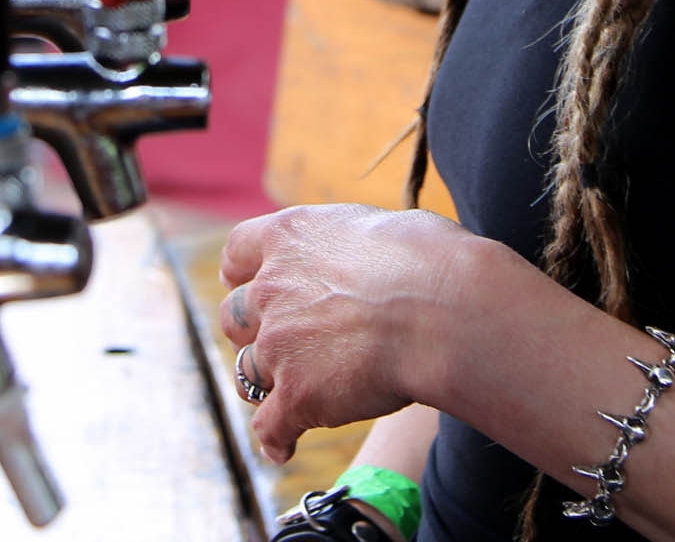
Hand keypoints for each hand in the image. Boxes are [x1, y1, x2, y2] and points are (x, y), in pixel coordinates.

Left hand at [217, 203, 479, 465]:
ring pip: (246, 373)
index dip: (238, 272)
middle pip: (234, 316)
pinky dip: (276, 438)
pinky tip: (283, 448)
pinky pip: (270, 426)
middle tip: (278, 343)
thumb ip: (350, 245)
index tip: (239, 281)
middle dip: (250, 331)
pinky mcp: (297, 395)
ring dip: (262, 384)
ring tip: (283, 396)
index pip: (239, 252)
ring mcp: (279, 345)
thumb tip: (365, 256)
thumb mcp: (378, 227)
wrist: (440, 311)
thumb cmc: (429, 262)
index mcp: (290, 237)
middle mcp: (272, 288)